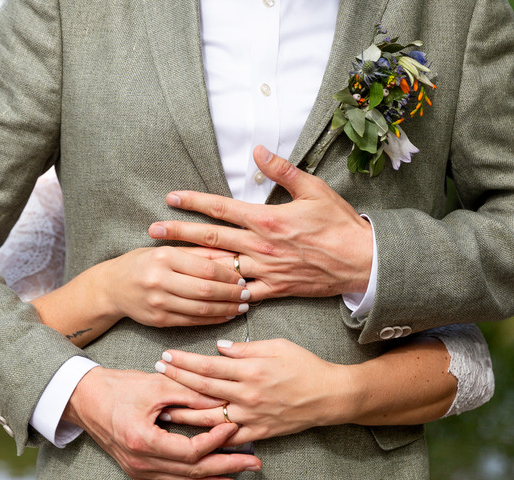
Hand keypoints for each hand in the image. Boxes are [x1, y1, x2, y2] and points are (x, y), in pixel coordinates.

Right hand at [31, 246, 249, 347]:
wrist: (112, 287)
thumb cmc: (144, 263)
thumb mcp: (167, 249)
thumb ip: (199, 252)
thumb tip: (234, 257)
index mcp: (163, 257)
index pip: (204, 268)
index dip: (228, 275)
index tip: (243, 276)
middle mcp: (159, 280)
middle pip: (205, 290)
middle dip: (231, 294)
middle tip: (247, 294)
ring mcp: (158, 302)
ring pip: (200, 309)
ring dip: (226, 309)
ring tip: (241, 306)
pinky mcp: (158, 320)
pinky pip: (192, 322)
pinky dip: (212, 320)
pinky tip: (225, 316)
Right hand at [63, 368, 262, 479]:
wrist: (86, 397)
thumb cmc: (119, 387)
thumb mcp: (157, 386)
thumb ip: (190, 395)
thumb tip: (222, 402)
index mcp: (144, 440)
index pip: (189, 450)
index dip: (215, 442)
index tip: (233, 429)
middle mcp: (141, 462)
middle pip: (192, 472)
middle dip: (227, 468)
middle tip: (253, 464)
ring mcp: (139, 471)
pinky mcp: (138, 473)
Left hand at [148, 146, 373, 300]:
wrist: (362, 261)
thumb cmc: (339, 223)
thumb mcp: (313, 189)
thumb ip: (282, 170)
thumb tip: (256, 151)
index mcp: (266, 219)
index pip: (220, 208)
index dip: (193, 202)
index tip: (171, 198)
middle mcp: (260, 246)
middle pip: (210, 239)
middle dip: (178, 234)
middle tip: (152, 232)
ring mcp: (265, 271)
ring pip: (220, 269)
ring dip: (192, 265)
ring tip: (168, 263)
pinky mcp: (274, 289)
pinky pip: (242, 295)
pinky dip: (223, 295)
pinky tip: (204, 294)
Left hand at [153, 339, 351, 446]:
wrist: (329, 396)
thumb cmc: (305, 365)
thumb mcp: (277, 346)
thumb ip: (246, 348)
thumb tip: (219, 348)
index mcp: (250, 370)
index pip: (208, 365)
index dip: (184, 361)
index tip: (166, 356)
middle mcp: (247, 395)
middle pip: (203, 389)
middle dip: (176, 381)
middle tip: (156, 375)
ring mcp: (252, 416)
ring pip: (210, 417)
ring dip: (184, 414)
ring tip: (163, 410)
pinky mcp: (259, 432)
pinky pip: (230, 438)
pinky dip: (210, 439)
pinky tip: (192, 437)